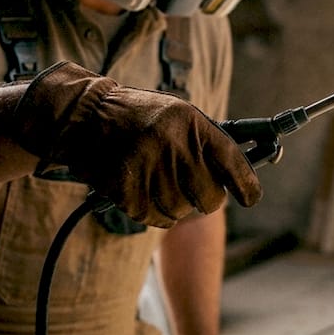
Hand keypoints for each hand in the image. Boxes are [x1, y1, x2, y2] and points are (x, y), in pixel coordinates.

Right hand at [5, 61, 261, 226]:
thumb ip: (205, 143)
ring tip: (158, 182)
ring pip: (181, 211)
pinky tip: (143, 191)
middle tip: (193, 190)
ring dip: (174, 205)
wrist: (83, 116)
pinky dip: (153, 213)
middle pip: (210, 197)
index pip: (232, 161)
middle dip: (206, 199)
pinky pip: (155, 218)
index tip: (250, 197)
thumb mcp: (177, 115)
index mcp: (190, 123)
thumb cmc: (137, 118)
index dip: (247, 185)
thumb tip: (237, 177)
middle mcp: (172, 145)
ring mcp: (148, 168)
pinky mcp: (126, 190)